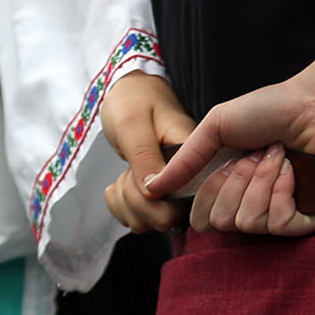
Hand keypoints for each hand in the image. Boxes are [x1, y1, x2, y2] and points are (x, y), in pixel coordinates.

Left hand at [100, 74, 196, 234]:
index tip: (137, 174)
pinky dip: (120, 206)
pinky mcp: (157, 194)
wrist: (129, 92)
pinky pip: (138, 218)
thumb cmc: (133, 99)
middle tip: (129, 172)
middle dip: (135, 201)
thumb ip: (144, 157)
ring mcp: (172, 188)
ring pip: (150, 222)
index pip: (186, 202)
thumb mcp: (132, 123)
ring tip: (126, 173)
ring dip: (126, 202)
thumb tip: (152, 194)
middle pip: (166, 219)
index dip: (155, 200)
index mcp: (193, 156)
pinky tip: (121, 184)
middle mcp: (188, 177)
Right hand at [144, 48, 314, 237]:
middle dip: (235, 183)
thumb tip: (150, 187)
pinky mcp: (309, 217)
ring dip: (260, 182)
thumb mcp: (217, 125)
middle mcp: (253, 202)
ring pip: (249, 224)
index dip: (207, 194)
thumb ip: (185, 160)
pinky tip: (292, 170)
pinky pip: (279, 225)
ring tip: (277, 156)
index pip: (201, 219)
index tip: (223, 163)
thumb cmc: (272, 108)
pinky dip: (281, 192)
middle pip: (221, 223)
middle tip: (254, 154)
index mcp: (230, 186)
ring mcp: (280, 211)